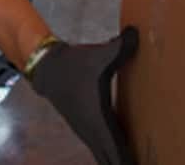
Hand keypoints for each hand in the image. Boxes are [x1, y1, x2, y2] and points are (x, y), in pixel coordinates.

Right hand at [31, 27, 138, 163]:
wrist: (49, 68)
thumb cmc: (76, 63)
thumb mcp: (100, 54)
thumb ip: (121, 47)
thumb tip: (135, 33)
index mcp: (99, 119)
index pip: (116, 150)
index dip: (127, 162)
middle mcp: (93, 131)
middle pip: (112, 158)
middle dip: (127, 164)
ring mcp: (89, 132)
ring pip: (106, 155)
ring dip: (119, 161)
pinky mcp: (87, 128)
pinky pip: (103, 149)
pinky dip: (113, 156)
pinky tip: (121, 159)